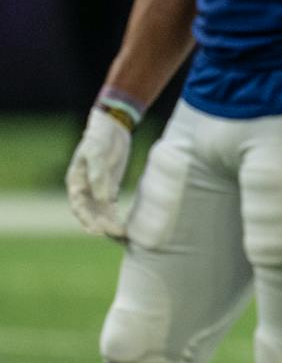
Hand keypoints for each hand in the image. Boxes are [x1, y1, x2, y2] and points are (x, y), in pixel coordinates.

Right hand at [66, 108, 131, 239]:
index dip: (86, 219)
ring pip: (101, 213)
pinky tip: (125, 227)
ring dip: (110, 225)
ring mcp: (96, 190)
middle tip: (115, 234)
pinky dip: (116, 217)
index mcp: (75, 182)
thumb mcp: (96, 153)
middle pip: (90, 213)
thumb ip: (98, 175)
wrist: (111, 127)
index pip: (78, 206)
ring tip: (123, 235)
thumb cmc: (99, 138)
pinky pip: (111, 207)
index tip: (97, 229)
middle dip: (101, 226)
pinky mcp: (109, 188)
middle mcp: (84, 190)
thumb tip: (103, 199)